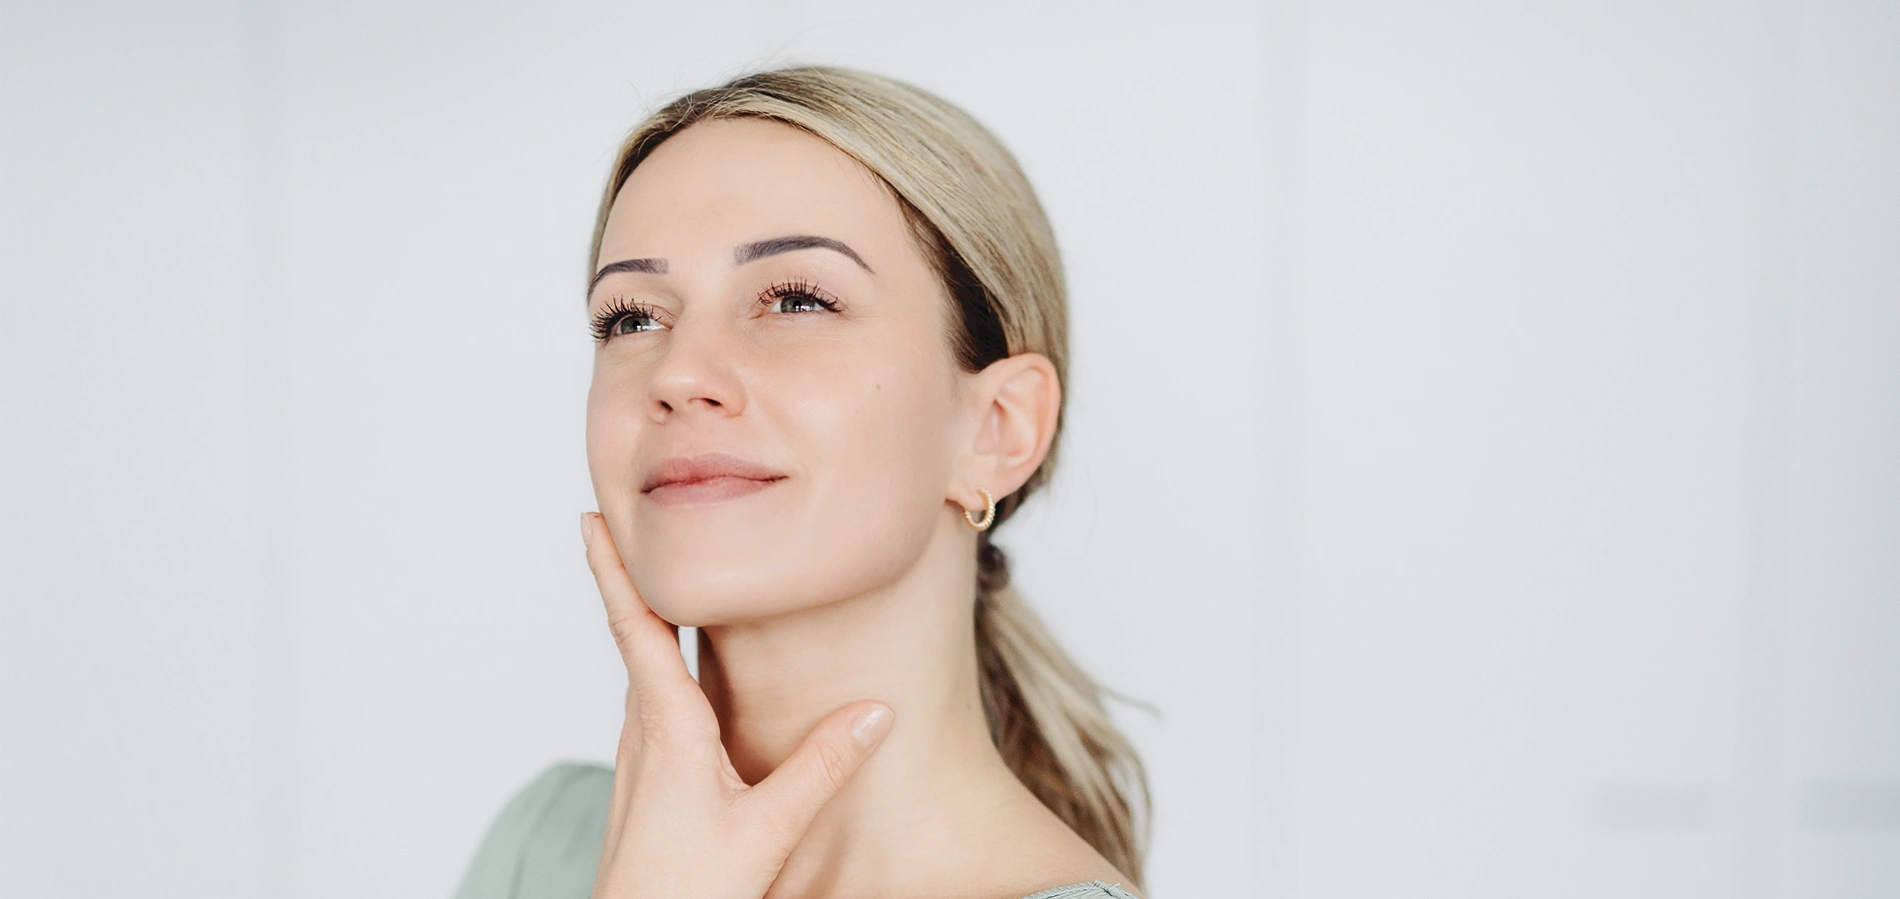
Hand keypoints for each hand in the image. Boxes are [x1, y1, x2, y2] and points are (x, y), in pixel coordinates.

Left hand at [581, 512, 894, 898]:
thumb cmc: (687, 891)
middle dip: (633, 577)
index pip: (635, 628)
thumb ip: (822, 767)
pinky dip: (662, 666)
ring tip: (665, 577)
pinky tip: (687, 671)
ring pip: (643, 672)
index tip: (594, 518)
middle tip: (631, 522)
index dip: (613, 569)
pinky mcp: (648, 782)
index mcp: (666, 728)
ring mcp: (640, 758)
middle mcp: (643, 733)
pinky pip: (653, 704)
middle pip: (635, 636)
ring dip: (648, 620)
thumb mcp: (768, 829)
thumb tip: (876, 711)